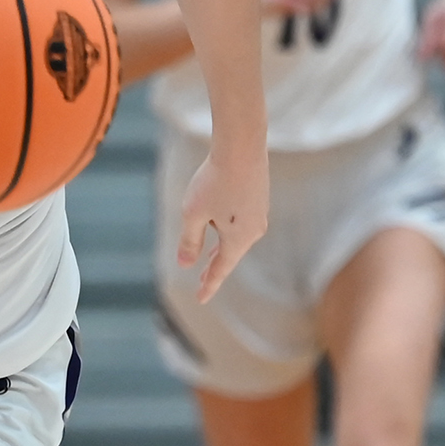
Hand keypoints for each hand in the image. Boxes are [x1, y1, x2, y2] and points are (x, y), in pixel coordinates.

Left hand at [173, 144, 268, 303]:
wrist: (242, 146)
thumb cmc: (215, 181)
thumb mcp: (193, 214)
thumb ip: (189, 241)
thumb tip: (185, 264)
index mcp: (238, 239)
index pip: (221, 269)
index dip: (209, 285)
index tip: (200, 299)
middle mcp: (254, 230)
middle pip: (231, 255)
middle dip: (215, 268)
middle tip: (203, 284)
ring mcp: (259, 213)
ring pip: (236, 236)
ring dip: (221, 247)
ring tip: (211, 258)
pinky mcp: (258, 198)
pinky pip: (240, 221)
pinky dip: (227, 228)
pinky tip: (220, 222)